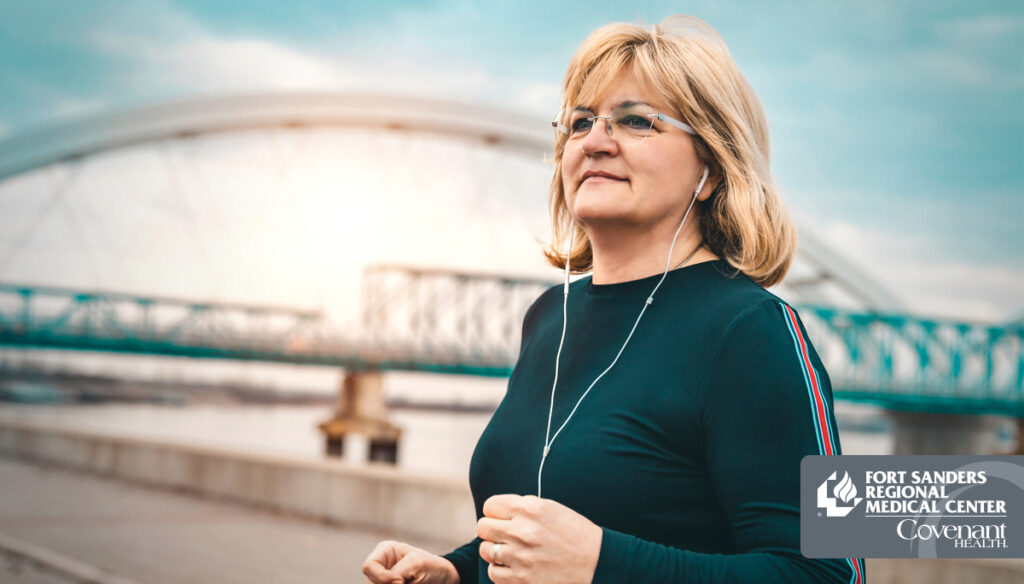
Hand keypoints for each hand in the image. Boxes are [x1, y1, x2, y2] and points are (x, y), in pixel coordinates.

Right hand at [361, 540, 459, 583]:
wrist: (443, 579)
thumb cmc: (431, 566)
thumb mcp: (416, 564)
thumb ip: (397, 573)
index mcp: (384, 552)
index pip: (369, 567)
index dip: (381, 577)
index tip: (400, 581)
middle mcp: (380, 567)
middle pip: (369, 583)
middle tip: (405, 583)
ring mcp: (382, 580)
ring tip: (410, 582)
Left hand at [476, 494, 601, 583]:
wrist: (597, 564)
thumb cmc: (576, 535)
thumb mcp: (552, 509)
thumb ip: (524, 507)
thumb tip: (499, 510)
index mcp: (530, 509)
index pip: (490, 506)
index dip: (496, 512)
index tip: (503, 518)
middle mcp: (523, 531)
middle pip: (483, 527)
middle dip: (492, 530)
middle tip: (504, 535)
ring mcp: (520, 557)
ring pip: (485, 550)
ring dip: (495, 551)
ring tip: (510, 552)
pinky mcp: (520, 580)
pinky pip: (493, 572)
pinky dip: (501, 570)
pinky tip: (515, 566)